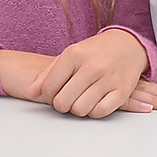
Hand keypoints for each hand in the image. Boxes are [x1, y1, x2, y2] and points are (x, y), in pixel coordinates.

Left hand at [25, 31, 156, 117]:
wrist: (128, 44)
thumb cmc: (94, 52)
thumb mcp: (68, 55)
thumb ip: (47, 74)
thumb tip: (29, 93)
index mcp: (73, 55)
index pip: (49, 87)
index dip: (47, 95)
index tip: (53, 93)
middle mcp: (91, 66)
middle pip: (63, 102)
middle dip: (61, 105)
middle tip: (66, 99)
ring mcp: (108, 79)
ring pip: (81, 109)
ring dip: (77, 109)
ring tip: (79, 100)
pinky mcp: (122, 91)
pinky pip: (100, 112)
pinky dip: (94, 112)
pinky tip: (93, 103)